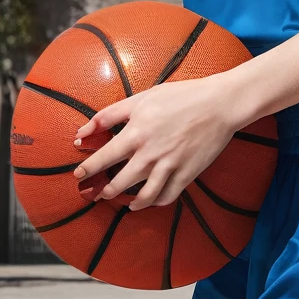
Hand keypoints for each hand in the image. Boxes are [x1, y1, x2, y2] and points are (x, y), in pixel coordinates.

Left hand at [72, 74, 241, 210]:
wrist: (219, 104)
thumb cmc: (181, 96)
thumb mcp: (142, 97)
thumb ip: (110, 114)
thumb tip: (83, 130)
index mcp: (137, 132)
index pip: (104, 157)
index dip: (88, 168)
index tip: (78, 174)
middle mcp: (150, 153)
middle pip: (120, 182)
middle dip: (105, 191)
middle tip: (98, 193)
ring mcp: (169, 166)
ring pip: (143, 196)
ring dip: (129, 202)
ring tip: (123, 202)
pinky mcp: (186, 174)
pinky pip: (166, 196)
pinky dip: (155, 202)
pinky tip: (149, 200)